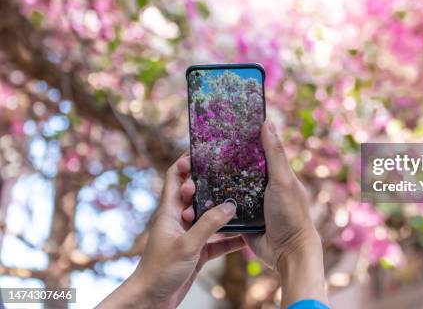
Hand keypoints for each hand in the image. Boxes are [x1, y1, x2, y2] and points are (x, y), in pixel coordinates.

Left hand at [98, 154, 244, 308]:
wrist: (151, 300)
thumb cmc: (160, 271)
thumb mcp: (187, 245)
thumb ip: (208, 224)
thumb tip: (230, 206)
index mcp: (169, 211)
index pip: (175, 177)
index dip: (186, 162)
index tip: (204, 152)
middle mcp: (179, 219)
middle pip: (196, 194)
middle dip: (212, 183)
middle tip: (230, 173)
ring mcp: (188, 235)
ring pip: (209, 216)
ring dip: (222, 211)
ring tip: (242, 200)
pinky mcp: (197, 251)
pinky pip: (217, 240)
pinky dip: (230, 238)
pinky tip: (246, 235)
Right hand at [181, 121, 327, 307]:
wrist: (287, 253)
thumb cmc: (290, 214)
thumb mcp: (282, 180)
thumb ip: (275, 153)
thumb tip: (267, 121)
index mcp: (274, 173)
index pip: (254, 151)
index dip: (239, 141)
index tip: (218, 130)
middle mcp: (261, 186)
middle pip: (236, 170)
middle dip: (219, 164)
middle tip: (196, 155)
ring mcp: (250, 204)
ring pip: (227, 189)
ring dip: (212, 185)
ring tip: (190, 176)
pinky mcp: (240, 220)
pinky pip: (223, 209)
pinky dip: (212, 205)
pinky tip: (195, 198)